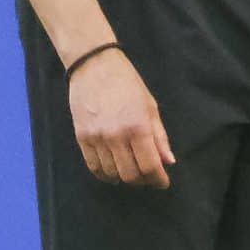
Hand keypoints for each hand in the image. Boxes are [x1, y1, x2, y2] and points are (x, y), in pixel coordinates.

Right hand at [69, 49, 175, 188]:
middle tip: (148, 178)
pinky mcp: (82, 138)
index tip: (162, 183)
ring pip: (112, 173)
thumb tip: (168, 161)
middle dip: (143, 180)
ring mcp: (97, 138)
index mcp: (138, 126)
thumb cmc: (128, 83)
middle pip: (130, 174)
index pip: (149, 166)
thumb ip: (159, 136)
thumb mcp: (150, 106)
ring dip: (124, 178)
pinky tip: (113, 172)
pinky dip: (105, 174)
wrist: (95, 66)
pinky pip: (93, 167)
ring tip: (132, 172)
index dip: (158, 179)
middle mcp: (117, 136)